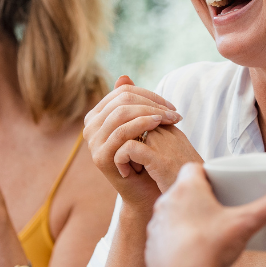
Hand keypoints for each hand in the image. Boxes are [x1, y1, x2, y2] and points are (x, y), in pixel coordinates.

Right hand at [85, 76, 202, 208]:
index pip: (123, 92)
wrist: (147, 190)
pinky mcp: (100, 156)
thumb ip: (132, 102)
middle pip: (122, 100)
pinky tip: (159, 125)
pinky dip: (142, 124)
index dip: (149, 94)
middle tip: (175, 113)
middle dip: (152, 103)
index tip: (171, 106)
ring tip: (170, 119)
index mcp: (97, 116)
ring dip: (151, 112)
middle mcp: (90, 127)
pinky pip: (122, 132)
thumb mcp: (141, 125)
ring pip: (122, 113)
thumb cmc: (147, 155)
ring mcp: (93, 142)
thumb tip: (124, 76)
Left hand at [145, 163, 265, 266]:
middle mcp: (167, 203)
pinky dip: (179, 241)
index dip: (209, 173)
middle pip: (186, 191)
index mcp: (187, 189)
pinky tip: (195, 252)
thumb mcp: (247, 223)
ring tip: (210, 231)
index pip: (194, 168)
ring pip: (175, 214)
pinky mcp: (153, 248)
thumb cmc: (208, 250)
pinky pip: (167, 238)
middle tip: (222, 207)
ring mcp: (157, 226)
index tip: (223, 182)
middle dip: (202, 197)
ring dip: (188, 219)